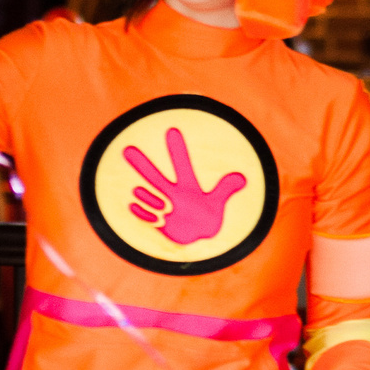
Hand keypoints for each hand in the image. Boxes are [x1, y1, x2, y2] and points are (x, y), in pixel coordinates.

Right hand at [123, 126, 247, 245]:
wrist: (196, 239)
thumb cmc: (206, 218)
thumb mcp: (217, 204)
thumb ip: (225, 190)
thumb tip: (242, 177)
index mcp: (187, 186)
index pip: (182, 165)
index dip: (178, 149)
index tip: (172, 130)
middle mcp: (170, 194)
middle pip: (153, 175)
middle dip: (141, 163)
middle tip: (127, 149)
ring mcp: (162, 207)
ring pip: (148, 196)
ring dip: (149, 198)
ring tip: (157, 203)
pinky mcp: (156, 222)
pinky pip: (144, 215)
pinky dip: (142, 212)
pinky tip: (137, 207)